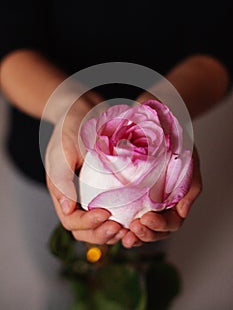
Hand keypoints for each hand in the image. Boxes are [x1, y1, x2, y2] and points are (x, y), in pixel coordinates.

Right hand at [45, 94, 127, 244]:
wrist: (84, 108)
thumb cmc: (70, 126)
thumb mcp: (63, 149)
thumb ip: (61, 178)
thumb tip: (67, 210)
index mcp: (63, 192)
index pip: (72, 221)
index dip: (88, 224)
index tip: (106, 214)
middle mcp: (78, 197)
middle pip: (88, 230)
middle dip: (104, 234)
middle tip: (122, 228)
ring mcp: (93, 193)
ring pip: (103, 223)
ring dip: (116, 230)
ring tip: (131, 227)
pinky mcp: (108, 186)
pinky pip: (116, 208)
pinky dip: (125, 216)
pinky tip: (138, 214)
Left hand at [120, 147, 201, 247]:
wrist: (161, 128)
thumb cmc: (177, 145)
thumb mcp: (189, 164)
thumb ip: (190, 188)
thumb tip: (182, 211)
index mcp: (177, 202)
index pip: (171, 222)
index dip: (159, 225)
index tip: (146, 217)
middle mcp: (162, 206)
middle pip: (156, 231)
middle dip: (145, 233)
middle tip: (134, 227)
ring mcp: (147, 204)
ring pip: (142, 229)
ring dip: (134, 235)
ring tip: (124, 235)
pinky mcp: (132, 198)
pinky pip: (127, 217)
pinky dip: (122, 226)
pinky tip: (115, 227)